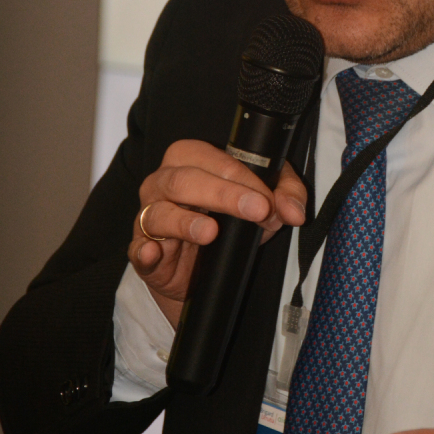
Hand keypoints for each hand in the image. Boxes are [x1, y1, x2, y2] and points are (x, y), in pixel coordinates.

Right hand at [128, 139, 306, 327]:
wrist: (202, 272)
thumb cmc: (228, 224)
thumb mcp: (262, 205)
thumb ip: (285, 196)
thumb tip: (295, 211)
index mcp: (190, 161)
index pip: (215, 161)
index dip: (244, 179)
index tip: (268, 200)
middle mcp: (163, 183)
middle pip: (185, 180)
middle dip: (223, 194)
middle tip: (256, 211)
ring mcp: (148, 216)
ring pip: (160, 212)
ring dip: (186, 222)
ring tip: (211, 232)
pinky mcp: (141, 251)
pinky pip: (138, 249)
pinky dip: (144, 251)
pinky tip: (153, 253)